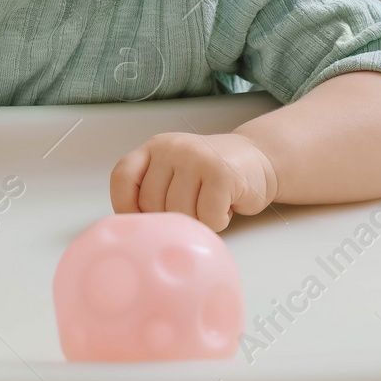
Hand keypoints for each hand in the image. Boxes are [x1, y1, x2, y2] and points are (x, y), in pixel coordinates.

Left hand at [108, 131, 277, 231]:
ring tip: (211, 206)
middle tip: (193, 211)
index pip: (122, 177)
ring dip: (198, 222)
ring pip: (180, 214)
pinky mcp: (221, 172)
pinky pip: (208, 216)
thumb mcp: (175, 173)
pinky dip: (218, 222)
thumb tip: (135, 232)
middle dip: (171, 220)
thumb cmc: (211, 176)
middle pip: (151, 203)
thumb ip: (152, 190)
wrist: (258, 158)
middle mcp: (171, 148)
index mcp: (154, 148)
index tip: (144, 223)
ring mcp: (196, 157)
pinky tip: (226, 206)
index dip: (126, 206)